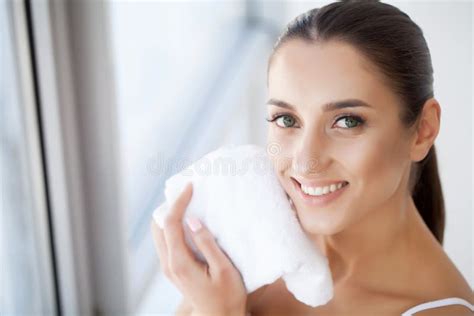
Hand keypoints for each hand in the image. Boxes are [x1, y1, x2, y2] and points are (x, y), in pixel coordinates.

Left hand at [151, 182, 246, 315]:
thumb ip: (207, 244)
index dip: (179, 202)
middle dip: (171, 206)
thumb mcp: (224, 268)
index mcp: (179, 263)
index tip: (190, 187)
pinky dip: (174, 227)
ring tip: (189, 203)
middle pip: (158, 227)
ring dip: (171, 216)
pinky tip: (189, 222)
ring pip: (160, 233)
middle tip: (188, 193)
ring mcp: (169, 268)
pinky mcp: (174, 269)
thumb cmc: (227, 295)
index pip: (171, 224)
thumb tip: (193, 220)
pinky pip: (167, 242)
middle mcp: (168, 264)